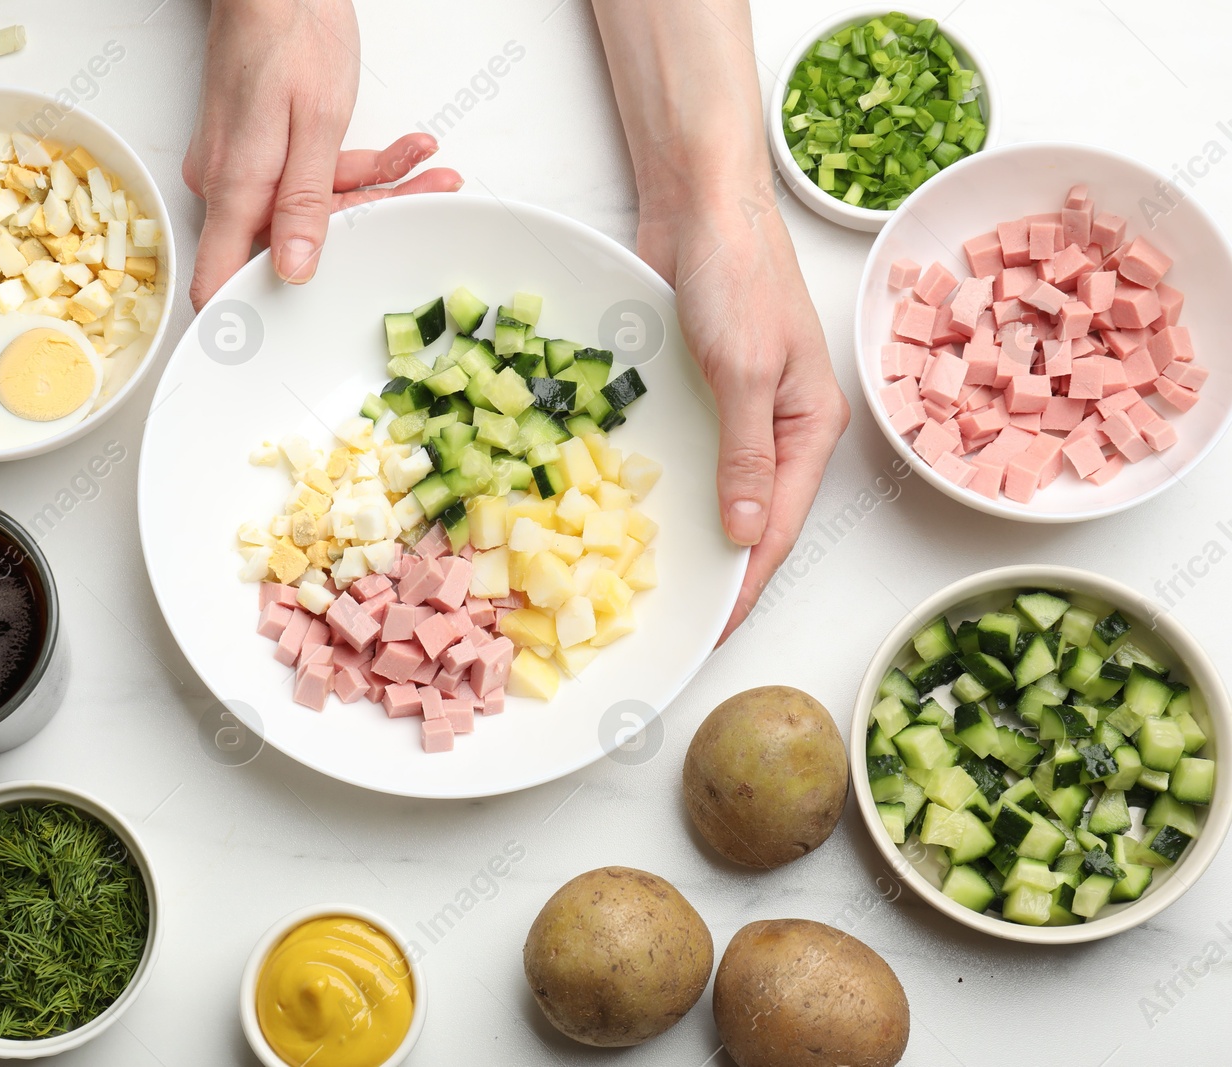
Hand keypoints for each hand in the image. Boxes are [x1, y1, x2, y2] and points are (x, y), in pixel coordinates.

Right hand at [183, 0, 460, 310]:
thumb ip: (306, 202)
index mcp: (236, 188)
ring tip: (429, 166)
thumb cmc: (289, 33)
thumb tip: (295, 271)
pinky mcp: (255, 148)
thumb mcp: (315, 123)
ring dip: (373, 187)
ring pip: (309, 204)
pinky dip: (353, 166)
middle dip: (365, 223)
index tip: (282, 348)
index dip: (245, 322)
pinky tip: (402, 149)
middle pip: (291, 239)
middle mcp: (228, 185)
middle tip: (428, 199)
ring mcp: (239, 166)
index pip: (221, 281)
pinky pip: (304, 176)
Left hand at [637, 189, 849, 639]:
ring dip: (691, 533)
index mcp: (809, 426)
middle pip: (753, 518)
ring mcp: (739, 409)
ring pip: (718, 490)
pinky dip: (668, 487)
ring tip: (649, 581)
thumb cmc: (736, 273)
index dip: (746, 583)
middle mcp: (779, 426)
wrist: (700, 201)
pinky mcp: (702, 390)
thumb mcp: (745, 370)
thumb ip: (746, 454)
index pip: (780, 527)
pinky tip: (635, 514)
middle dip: (720, 570)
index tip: (712, 628)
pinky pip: (688, 454)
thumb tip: (749, 536)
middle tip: (671, 618)